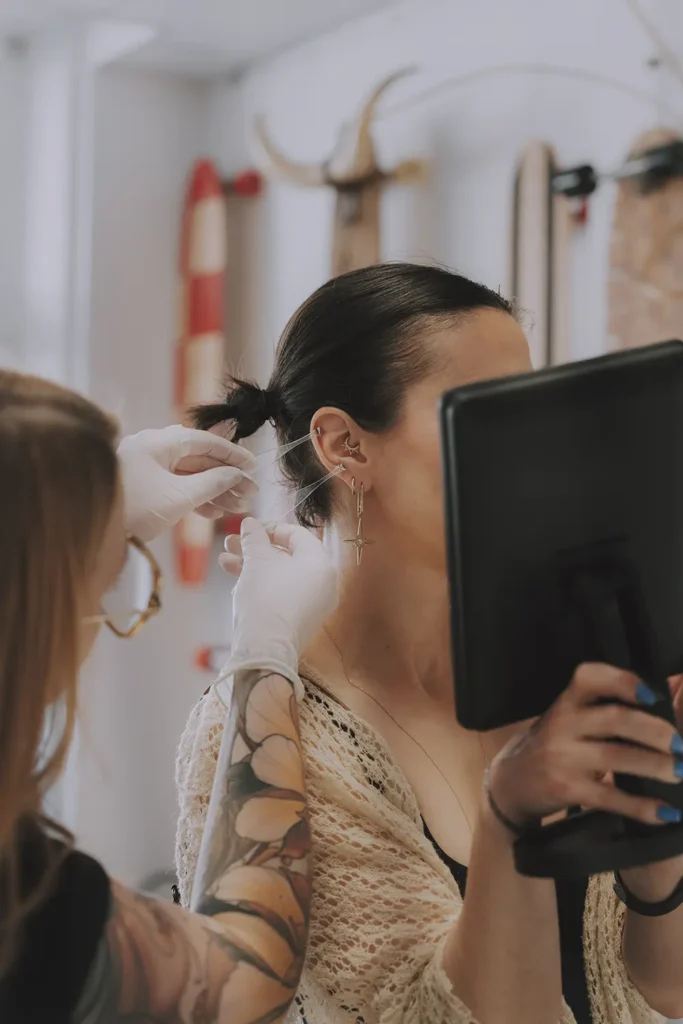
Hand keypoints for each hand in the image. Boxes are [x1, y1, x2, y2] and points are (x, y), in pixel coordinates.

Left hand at [117, 425, 256, 541]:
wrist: (92, 531)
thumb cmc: (134, 509)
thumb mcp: (179, 497)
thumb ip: (213, 483)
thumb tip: (236, 474)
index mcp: (158, 443)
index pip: (204, 441)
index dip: (232, 454)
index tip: (253, 466)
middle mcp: (151, 450)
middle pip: (198, 458)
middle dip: (226, 477)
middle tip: (250, 492)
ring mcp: (145, 468)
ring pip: (188, 475)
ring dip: (214, 491)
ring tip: (236, 507)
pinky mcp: (142, 488)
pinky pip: (175, 487)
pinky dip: (195, 498)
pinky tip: (214, 513)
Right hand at [217, 519, 337, 696]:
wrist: (265, 651)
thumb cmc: (265, 599)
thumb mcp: (256, 561)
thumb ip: (253, 538)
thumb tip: (250, 523)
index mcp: (321, 563)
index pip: (297, 534)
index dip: (268, 527)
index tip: (246, 528)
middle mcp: (324, 582)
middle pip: (287, 555)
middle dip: (255, 548)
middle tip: (230, 543)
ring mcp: (314, 603)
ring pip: (281, 575)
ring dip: (253, 565)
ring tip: (224, 561)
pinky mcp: (301, 620)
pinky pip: (283, 593)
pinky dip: (263, 584)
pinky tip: (236, 580)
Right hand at [488, 664, 682, 828]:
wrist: (511, 783)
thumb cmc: (554, 745)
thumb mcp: (571, 719)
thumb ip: (609, 707)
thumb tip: (670, 693)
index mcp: (567, 701)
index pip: (591, 677)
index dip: (624, 682)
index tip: (653, 696)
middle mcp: (562, 723)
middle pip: (614, 718)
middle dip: (654, 731)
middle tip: (681, 744)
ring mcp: (562, 757)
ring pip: (616, 756)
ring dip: (655, 765)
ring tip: (680, 773)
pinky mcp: (565, 789)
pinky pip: (609, 798)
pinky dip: (641, 807)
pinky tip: (664, 813)